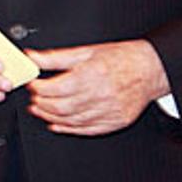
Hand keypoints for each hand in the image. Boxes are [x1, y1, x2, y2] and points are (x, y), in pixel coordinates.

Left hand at [25, 39, 169, 135]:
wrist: (149, 69)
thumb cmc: (120, 58)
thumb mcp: (85, 52)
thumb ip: (55, 57)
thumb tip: (32, 57)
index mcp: (92, 75)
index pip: (56, 88)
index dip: (39, 89)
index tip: (32, 85)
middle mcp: (100, 95)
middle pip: (61, 107)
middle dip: (42, 105)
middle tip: (34, 99)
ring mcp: (109, 111)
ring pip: (72, 120)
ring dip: (51, 118)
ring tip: (41, 111)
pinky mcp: (115, 122)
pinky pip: (87, 130)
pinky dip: (69, 129)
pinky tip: (57, 125)